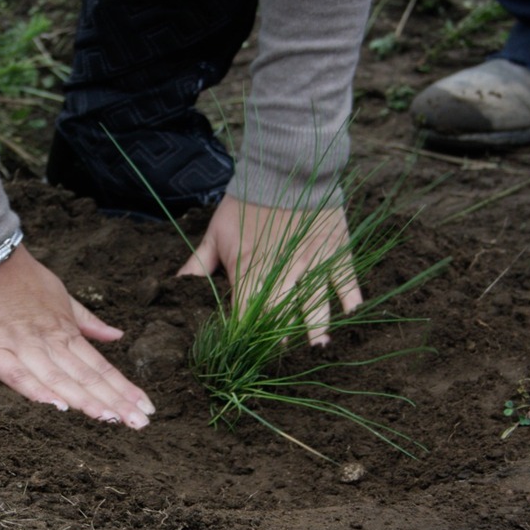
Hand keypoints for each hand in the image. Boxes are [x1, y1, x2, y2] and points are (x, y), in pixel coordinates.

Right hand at [0, 245, 153, 427]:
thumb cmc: (16, 276)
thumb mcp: (59, 294)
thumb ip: (86, 319)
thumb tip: (117, 335)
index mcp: (64, 330)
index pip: (99, 366)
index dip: (123, 389)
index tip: (147, 409)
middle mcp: (47, 341)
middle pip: (85, 376)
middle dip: (115, 401)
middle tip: (141, 424)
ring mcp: (19, 346)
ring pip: (58, 378)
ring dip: (85, 400)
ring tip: (111, 419)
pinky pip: (16, 374)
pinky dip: (37, 390)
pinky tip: (57, 407)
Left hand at [177, 195, 362, 344]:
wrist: (283, 167)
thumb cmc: (246, 202)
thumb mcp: (216, 232)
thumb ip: (198, 264)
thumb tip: (176, 287)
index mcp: (249, 269)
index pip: (245, 312)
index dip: (246, 337)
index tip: (245, 357)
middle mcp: (282, 270)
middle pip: (282, 313)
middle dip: (282, 340)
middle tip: (283, 362)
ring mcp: (312, 260)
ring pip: (315, 300)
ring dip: (317, 325)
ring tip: (319, 348)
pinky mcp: (335, 250)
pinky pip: (345, 278)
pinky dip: (349, 297)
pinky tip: (352, 315)